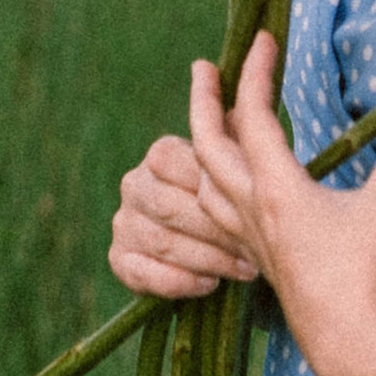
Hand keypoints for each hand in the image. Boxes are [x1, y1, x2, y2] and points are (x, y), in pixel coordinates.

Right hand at [110, 129, 262, 299]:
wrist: (211, 243)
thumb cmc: (232, 197)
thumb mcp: (240, 163)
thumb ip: (240, 131)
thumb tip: (228, 91)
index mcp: (160, 155)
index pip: (172, 161)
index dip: (213, 188)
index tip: (253, 206)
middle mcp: (134, 185)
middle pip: (170, 207)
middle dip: (217, 232)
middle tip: (257, 250)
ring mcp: (123, 223)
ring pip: (162, 242)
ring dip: (207, 259)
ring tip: (244, 269)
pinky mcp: (119, 260)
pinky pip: (142, 274)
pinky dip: (178, 281)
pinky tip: (208, 284)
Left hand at [189, 32, 375, 375]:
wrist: (352, 348)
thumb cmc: (367, 277)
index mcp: (277, 190)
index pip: (254, 116)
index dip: (256, 72)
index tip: (262, 38)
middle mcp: (252, 212)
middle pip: (207, 147)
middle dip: (202, 102)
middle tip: (202, 68)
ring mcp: (251, 242)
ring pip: (206, 185)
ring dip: (203, 148)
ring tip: (211, 125)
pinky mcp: (261, 265)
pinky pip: (219, 219)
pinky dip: (214, 192)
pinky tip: (230, 194)